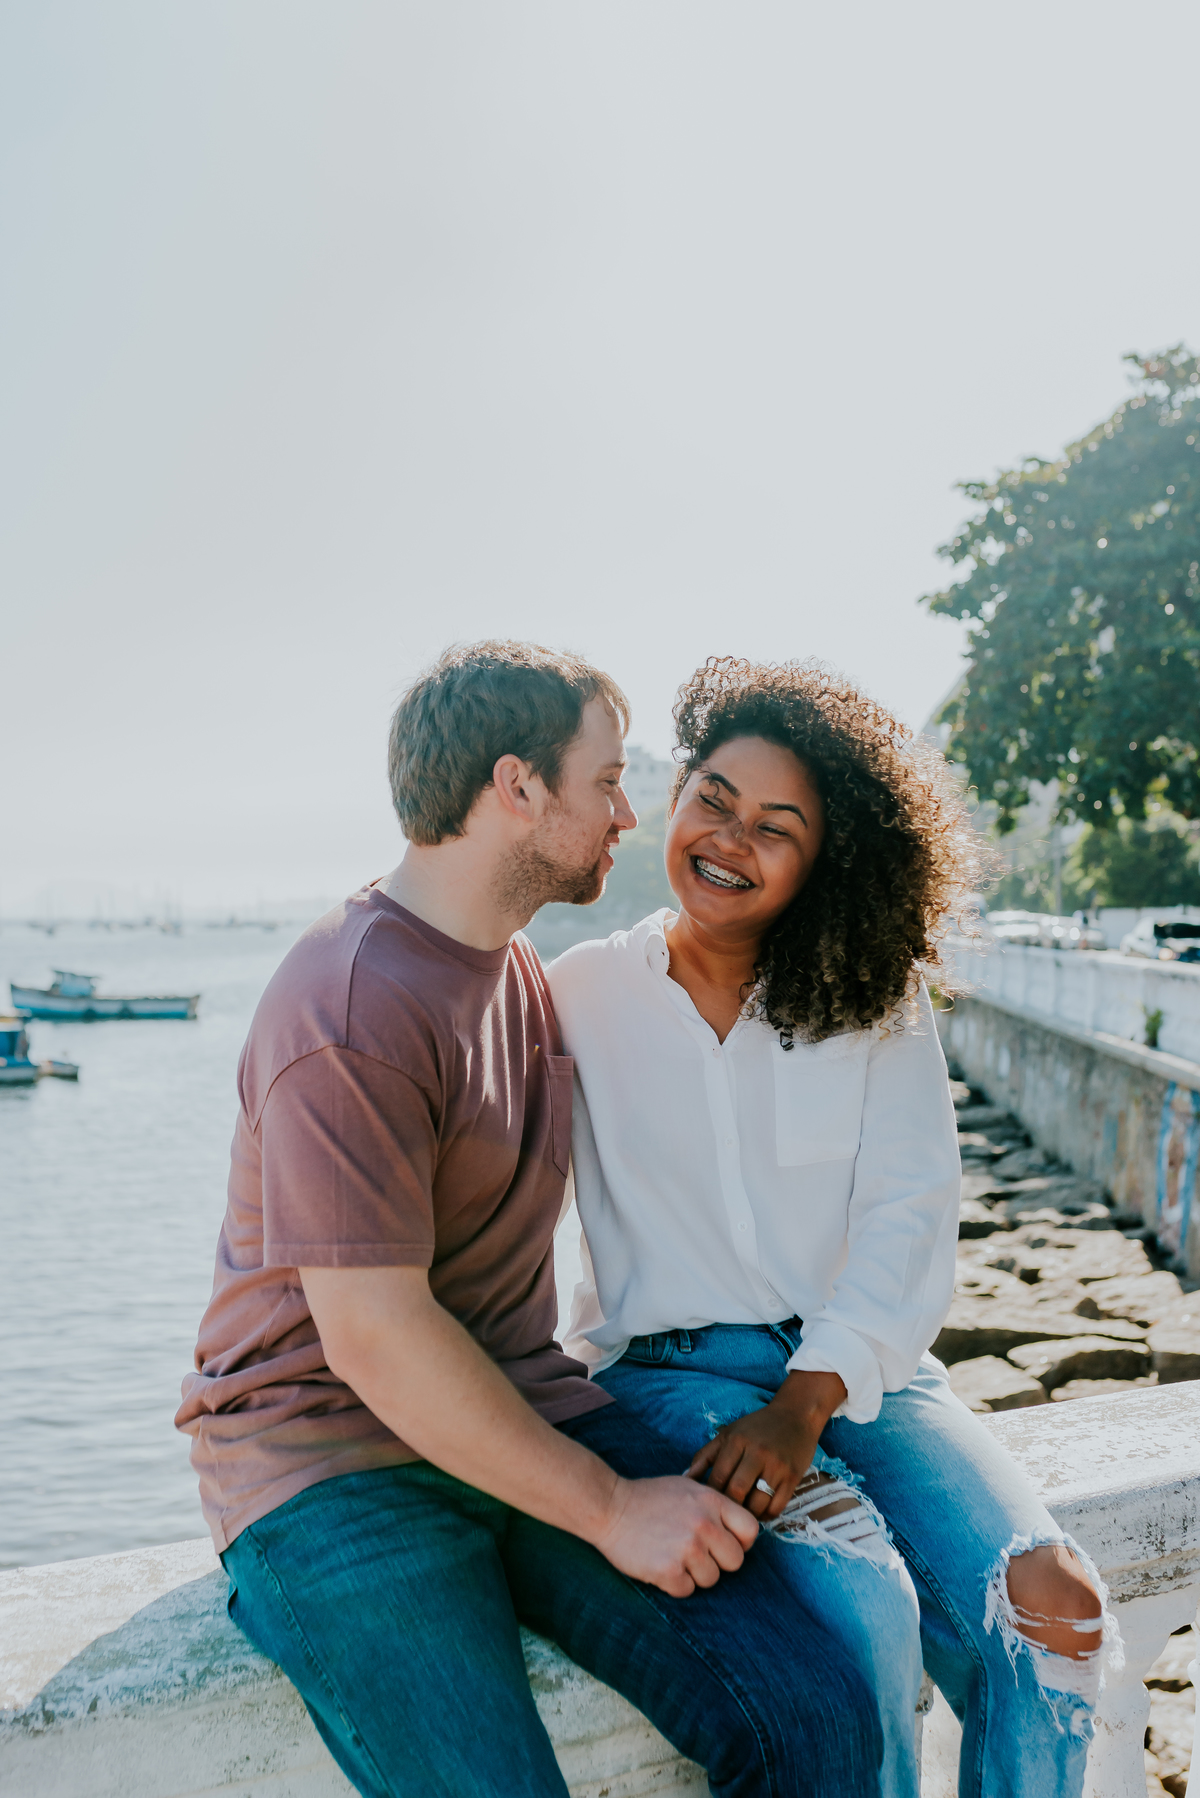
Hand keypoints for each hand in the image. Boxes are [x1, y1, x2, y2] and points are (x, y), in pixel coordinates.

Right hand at [590, 1475, 758, 1596]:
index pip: (750, 1531)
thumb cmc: (649, 1498)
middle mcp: (704, 1523)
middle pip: (735, 1561)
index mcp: (712, 1500)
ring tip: (671, 1554)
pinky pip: (687, 1590)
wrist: (609, 1506)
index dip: (739, 1541)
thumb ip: (715, 1506)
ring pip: (711, 1579)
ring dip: (694, 1574)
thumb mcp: (688, 1488)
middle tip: (692, 1552)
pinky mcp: (668, 1570)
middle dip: (717, 1561)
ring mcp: (687, 1547)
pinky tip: (660, 1565)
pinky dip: (674, 1583)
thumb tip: (740, 1531)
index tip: (723, 1543)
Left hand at [686, 1371, 846, 1521]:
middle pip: (736, 1492)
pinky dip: (765, 1515)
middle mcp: (757, 1453)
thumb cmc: (757, 1427)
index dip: (712, 1496)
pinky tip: (760, 1510)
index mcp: (736, 1440)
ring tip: (742, 1514)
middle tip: (726, 1514)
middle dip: (729, 1507)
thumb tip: (685, 1479)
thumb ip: (705, 1456)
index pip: (718, 1478)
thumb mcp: (728, 1433)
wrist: (796, 1416)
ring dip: (747, 1514)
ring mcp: (777, 1466)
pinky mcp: (793, 1478)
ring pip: (757, 1504)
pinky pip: (776, 1508)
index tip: (710, 1504)